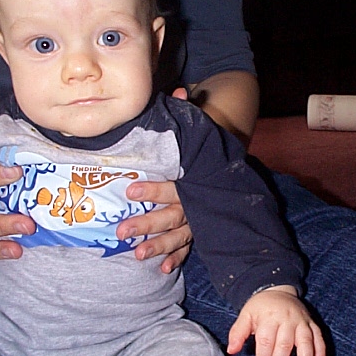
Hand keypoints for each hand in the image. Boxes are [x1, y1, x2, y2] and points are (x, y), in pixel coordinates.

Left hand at [114, 86, 192, 273]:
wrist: (233, 165)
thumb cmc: (207, 148)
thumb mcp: (202, 128)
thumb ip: (189, 113)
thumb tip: (181, 87)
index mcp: (194, 176)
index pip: (173, 183)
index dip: (153, 188)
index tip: (129, 190)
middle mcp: (198, 199)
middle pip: (173, 213)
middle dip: (148, 222)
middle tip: (122, 231)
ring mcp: (202, 216)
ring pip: (181, 233)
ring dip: (160, 245)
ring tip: (138, 254)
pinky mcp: (203, 226)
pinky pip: (191, 244)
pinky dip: (179, 256)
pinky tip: (164, 268)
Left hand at [227, 285, 325, 355]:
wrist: (277, 289)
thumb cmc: (261, 306)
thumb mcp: (246, 315)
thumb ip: (238, 332)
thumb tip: (231, 350)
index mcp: (270, 317)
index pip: (266, 341)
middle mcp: (287, 318)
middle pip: (285, 344)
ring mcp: (301, 321)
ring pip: (305, 341)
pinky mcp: (311, 322)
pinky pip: (318, 336)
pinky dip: (320, 350)